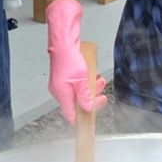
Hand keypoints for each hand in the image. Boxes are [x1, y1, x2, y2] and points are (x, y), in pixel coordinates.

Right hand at [46, 0, 106, 124]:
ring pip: (80, 93)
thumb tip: (88, 108)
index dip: (82, 119)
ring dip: (92, 89)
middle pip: (78, 103)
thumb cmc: (69, 58)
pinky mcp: (65, 77)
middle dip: (92, 98)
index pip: (71, 115)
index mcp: (61, 94)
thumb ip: (85, 96)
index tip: (92, 119)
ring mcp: (62, 84)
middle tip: (102, 95)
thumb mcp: (82, 80)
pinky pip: (78, 85)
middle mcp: (59, 91)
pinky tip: (93, 75)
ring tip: (99, 80)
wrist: (63, 42)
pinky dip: (87, 82)